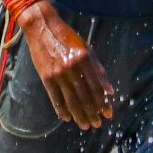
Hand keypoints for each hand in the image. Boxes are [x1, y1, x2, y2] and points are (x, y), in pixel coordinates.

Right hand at [21, 3, 114, 130]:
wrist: (42, 27)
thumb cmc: (67, 37)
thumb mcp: (86, 48)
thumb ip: (98, 69)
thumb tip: (110, 91)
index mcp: (85, 59)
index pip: (96, 87)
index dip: (103, 102)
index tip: (108, 113)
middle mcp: (72, 67)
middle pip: (85, 96)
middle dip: (93, 113)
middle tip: (98, 124)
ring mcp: (58, 73)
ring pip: (71, 100)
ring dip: (79, 115)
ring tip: (86, 125)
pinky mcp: (46, 77)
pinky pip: (55, 98)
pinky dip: (61, 110)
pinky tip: (67, 118)